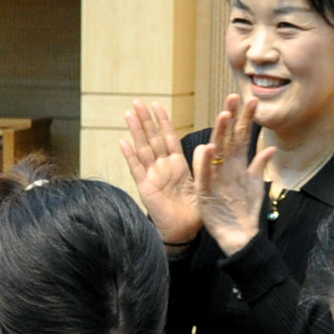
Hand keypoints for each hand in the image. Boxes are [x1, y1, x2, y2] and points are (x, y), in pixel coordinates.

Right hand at [121, 103, 201, 246]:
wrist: (185, 231)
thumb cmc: (195, 210)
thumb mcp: (203, 184)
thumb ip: (203, 165)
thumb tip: (209, 145)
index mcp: (177, 165)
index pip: (169, 137)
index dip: (163, 121)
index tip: (157, 104)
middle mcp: (163, 167)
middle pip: (152, 138)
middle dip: (145, 120)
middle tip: (137, 101)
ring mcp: (152, 176)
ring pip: (143, 148)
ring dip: (136, 131)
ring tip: (129, 113)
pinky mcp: (145, 187)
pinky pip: (136, 169)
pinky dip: (130, 155)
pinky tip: (123, 141)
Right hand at [195, 95, 266, 254]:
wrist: (238, 235)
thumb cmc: (245, 209)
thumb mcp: (256, 185)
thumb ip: (260, 165)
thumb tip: (269, 148)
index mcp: (236, 163)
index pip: (241, 135)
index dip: (246, 119)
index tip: (252, 100)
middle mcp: (224, 166)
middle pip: (228, 137)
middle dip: (231, 117)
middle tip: (234, 97)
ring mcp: (215, 177)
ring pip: (216, 151)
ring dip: (219, 133)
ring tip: (223, 116)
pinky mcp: (206, 191)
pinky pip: (206, 175)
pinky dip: (207, 162)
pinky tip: (210, 148)